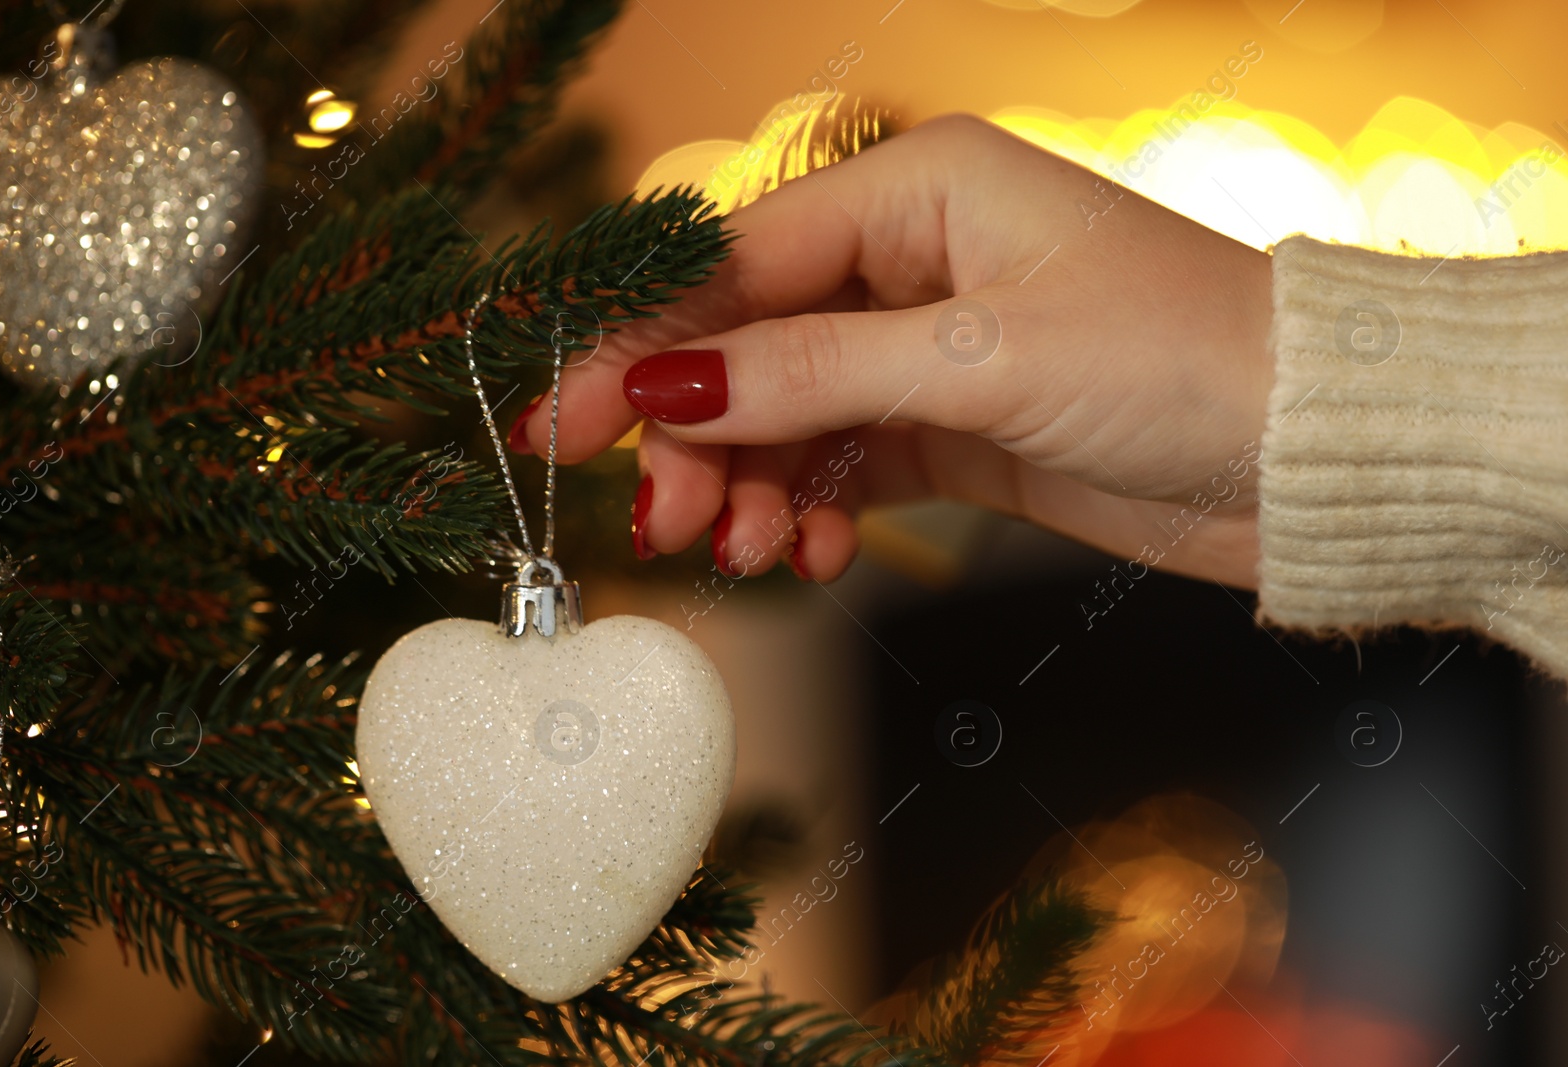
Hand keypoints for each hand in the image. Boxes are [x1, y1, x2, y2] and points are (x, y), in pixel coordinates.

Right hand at [510, 114, 1275, 586]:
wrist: (1310, 457)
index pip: (735, 266)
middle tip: (667, 524)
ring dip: (755, 486)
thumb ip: (812, 373)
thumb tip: (663, 390)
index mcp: (920, 190)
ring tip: (752, 553)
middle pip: (747, 346)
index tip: (560, 421)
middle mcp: (914, 258)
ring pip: (787, 413)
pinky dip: (816, 508)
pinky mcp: (953, 425)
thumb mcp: (980, 362)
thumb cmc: (1178, 361)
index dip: (641, 347)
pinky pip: (843, 461)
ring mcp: (929, 347)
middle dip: (700, 437)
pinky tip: (814, 550)